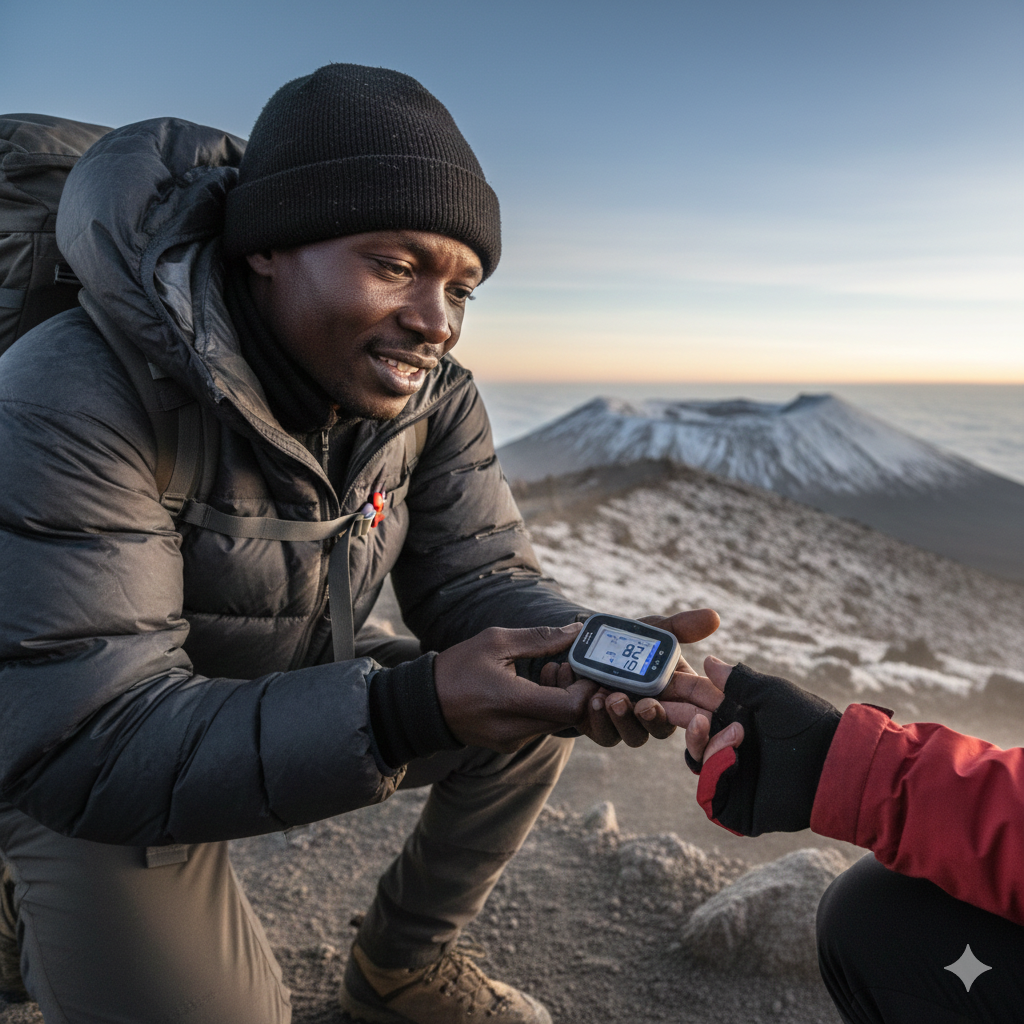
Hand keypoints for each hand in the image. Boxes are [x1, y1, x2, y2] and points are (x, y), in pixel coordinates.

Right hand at [433, 623, 591, 752]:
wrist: (423, 704)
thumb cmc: (457, 668)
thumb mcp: (495, 642)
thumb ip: (539, 638)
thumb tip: (576, 632)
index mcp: (512, 702)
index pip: (572, 707)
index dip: (587, 688)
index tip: (582, 665)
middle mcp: (516, 729)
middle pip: (570, 717)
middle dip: (576, 691)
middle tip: (564, 666)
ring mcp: (513, 740)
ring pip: (557, 723)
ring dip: (561, 698)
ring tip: (545, 672)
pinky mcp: (509, 744)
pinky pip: (541, 727)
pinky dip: (546, 708)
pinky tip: (532, 687)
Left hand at [543, 608, 721, 747]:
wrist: (587, 646)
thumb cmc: (628, 640)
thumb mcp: (652, 630)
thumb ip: (680, 627)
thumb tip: (714, 617)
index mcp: (676, 690)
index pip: (698, 707)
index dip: (705, 712)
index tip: (705, 710)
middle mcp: (656, 711)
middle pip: (665, 728)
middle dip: (655, 719)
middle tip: (644, 704)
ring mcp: (630, 722)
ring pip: (634, 735)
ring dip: (623, 719)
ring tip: (610, 697)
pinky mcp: (604, 727)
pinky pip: (605, 733)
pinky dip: (598, 718)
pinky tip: (591, 698)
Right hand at [677, 656, 842, 836]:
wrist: (832, 765)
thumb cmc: (808, 724)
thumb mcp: (770, 693)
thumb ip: (737, 680)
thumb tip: (708, 660)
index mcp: (738, 716)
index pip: (698, 701)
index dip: (680, 692)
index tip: (661, 681)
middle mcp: (731, 743)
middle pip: (689, 730)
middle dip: (677, 716)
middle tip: (665, 706)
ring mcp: (732, 773)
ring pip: (695, 758)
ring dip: (703, 742)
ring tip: (734, 734)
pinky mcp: (734, 802)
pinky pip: (708, 788)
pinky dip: (716, 769)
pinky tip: (733, 756)